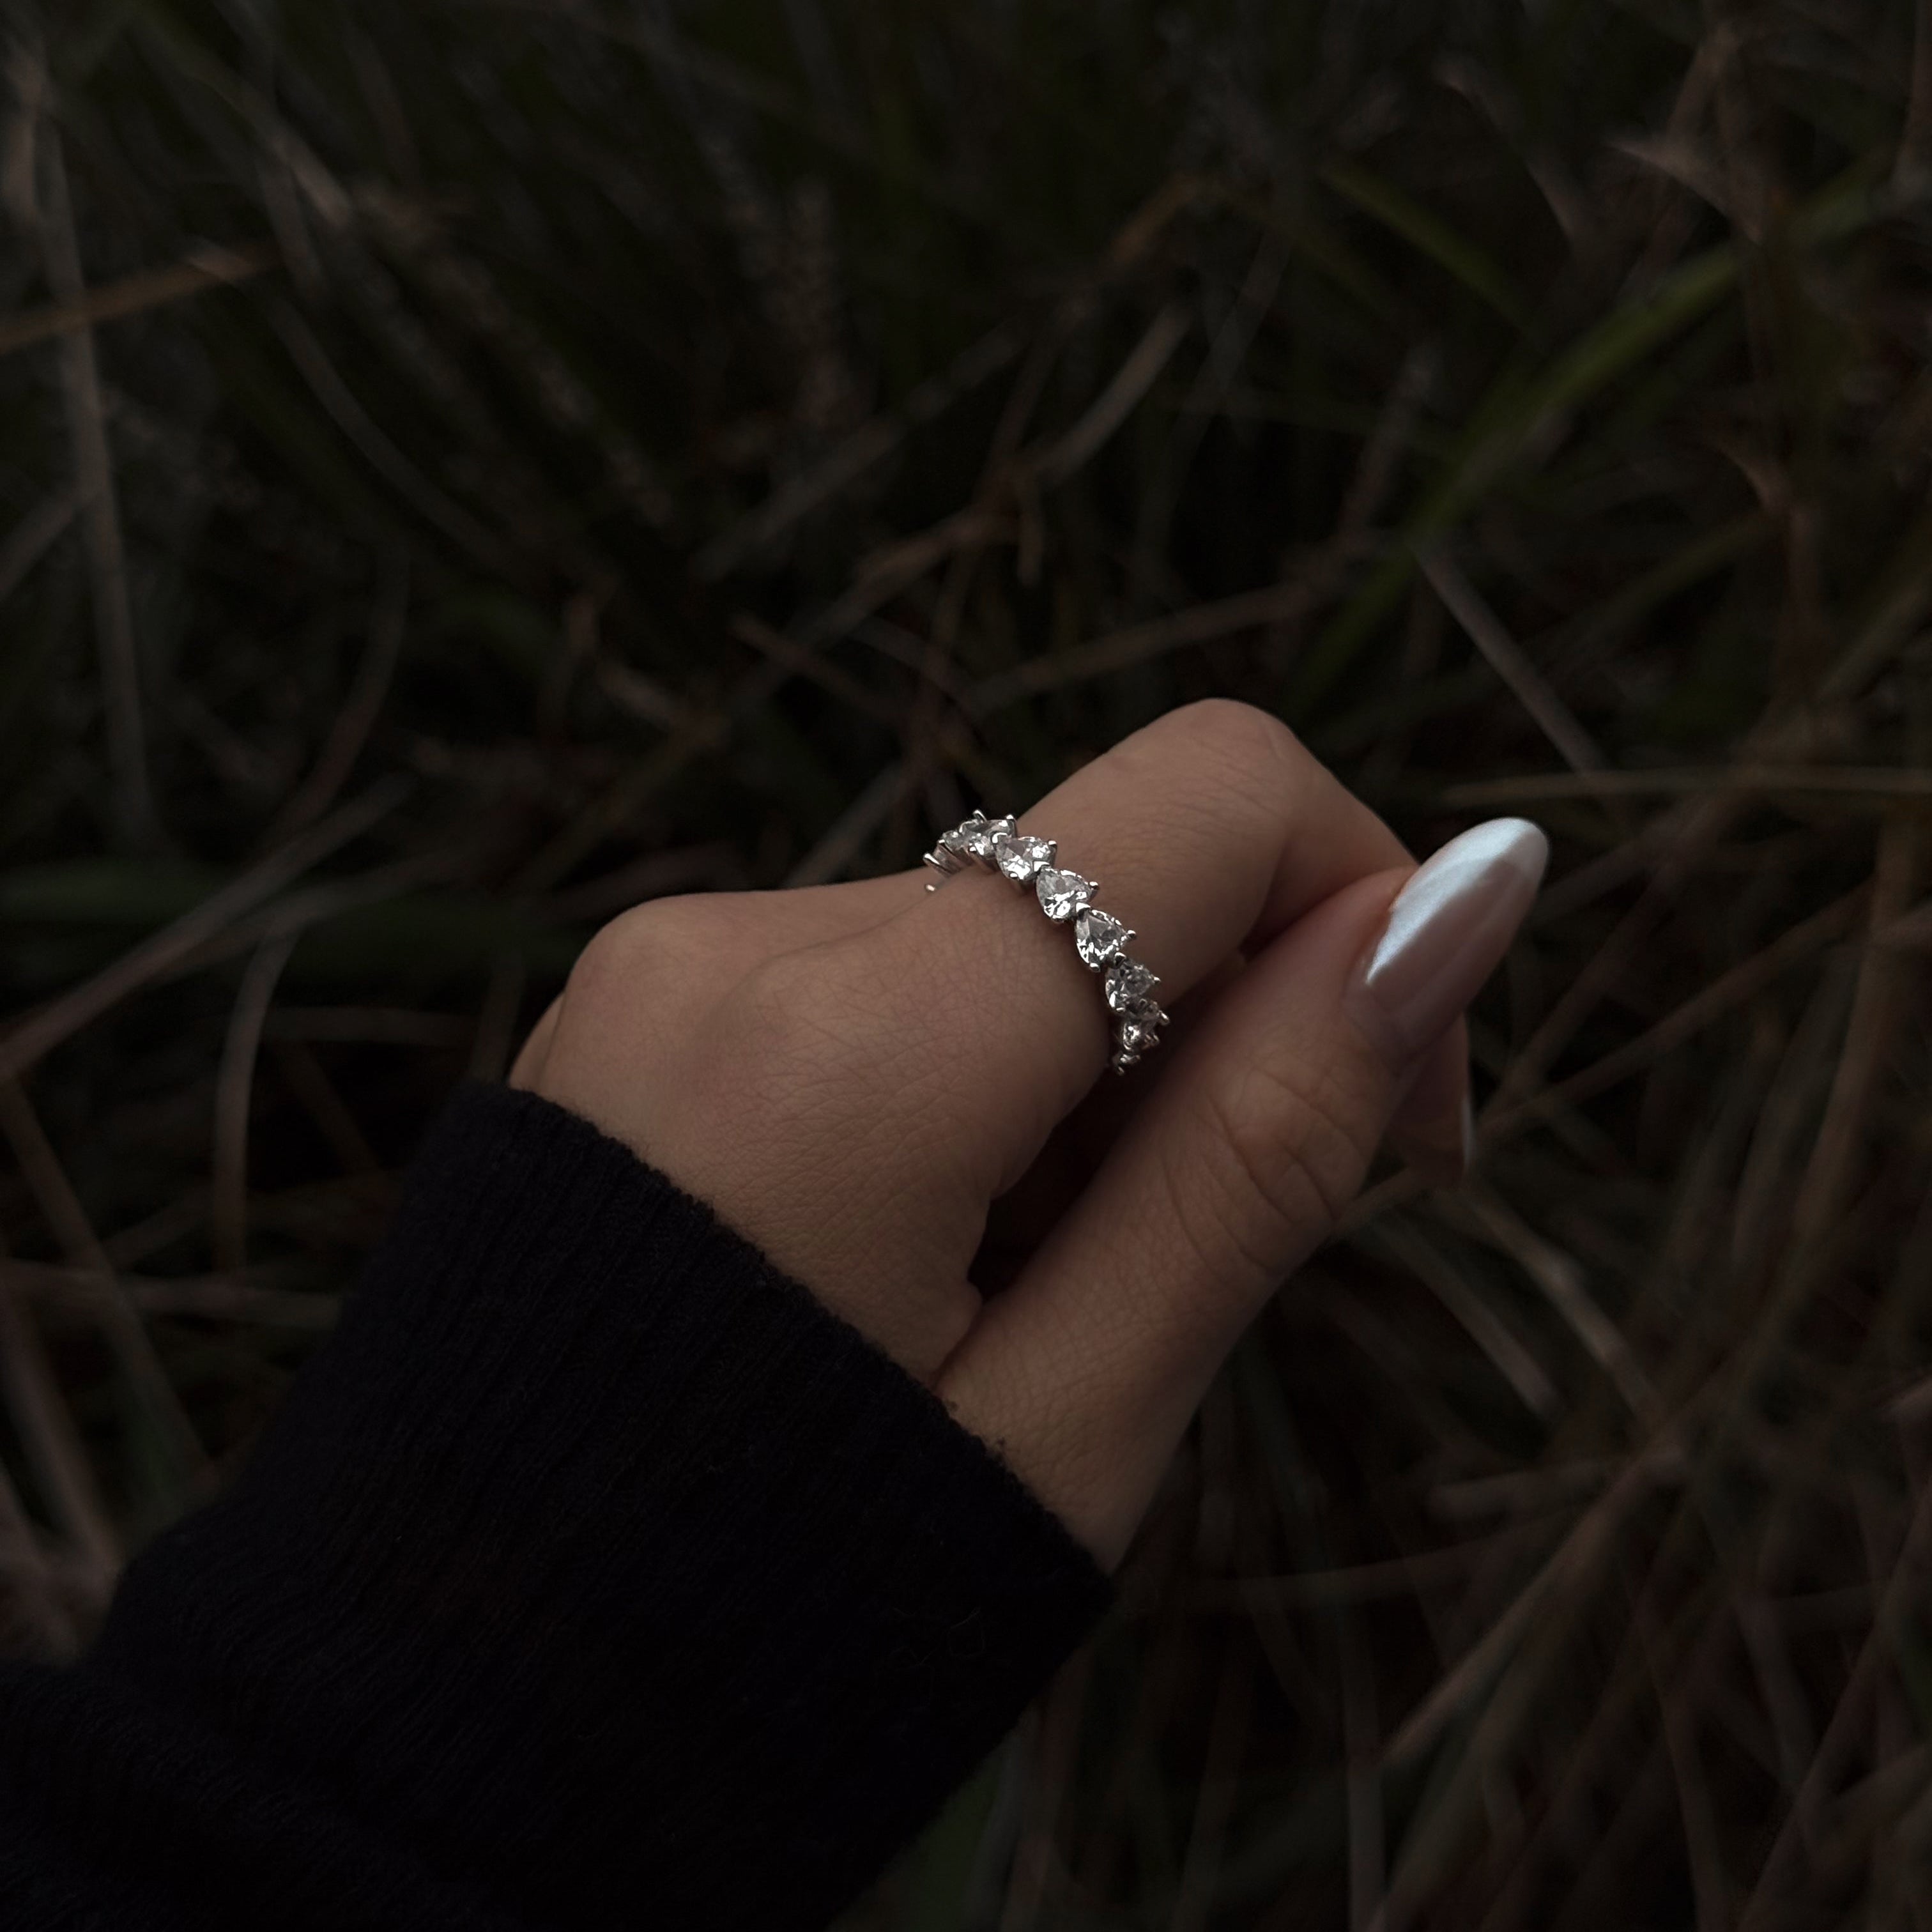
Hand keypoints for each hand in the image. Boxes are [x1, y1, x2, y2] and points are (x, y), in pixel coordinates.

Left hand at [511, 701, 1545, 1565]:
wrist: (442, 1714)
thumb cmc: (778, 1621)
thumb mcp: (1078, 1418)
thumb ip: (1269, 1141)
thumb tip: (1468, 891)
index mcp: (862, 1045)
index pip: (1208, 793)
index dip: (1364, 905)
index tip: (1398, 1119)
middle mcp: (742, 941)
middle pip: (1103, 876)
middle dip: (1209, 1040)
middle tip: (1164, 1275)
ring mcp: (663, 961)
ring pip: (994, 933)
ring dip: (1078, 1077)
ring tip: (1002, 1299)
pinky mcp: (633, 1001)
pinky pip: (873, 976)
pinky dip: (959, 1081)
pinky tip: (910, 1259)